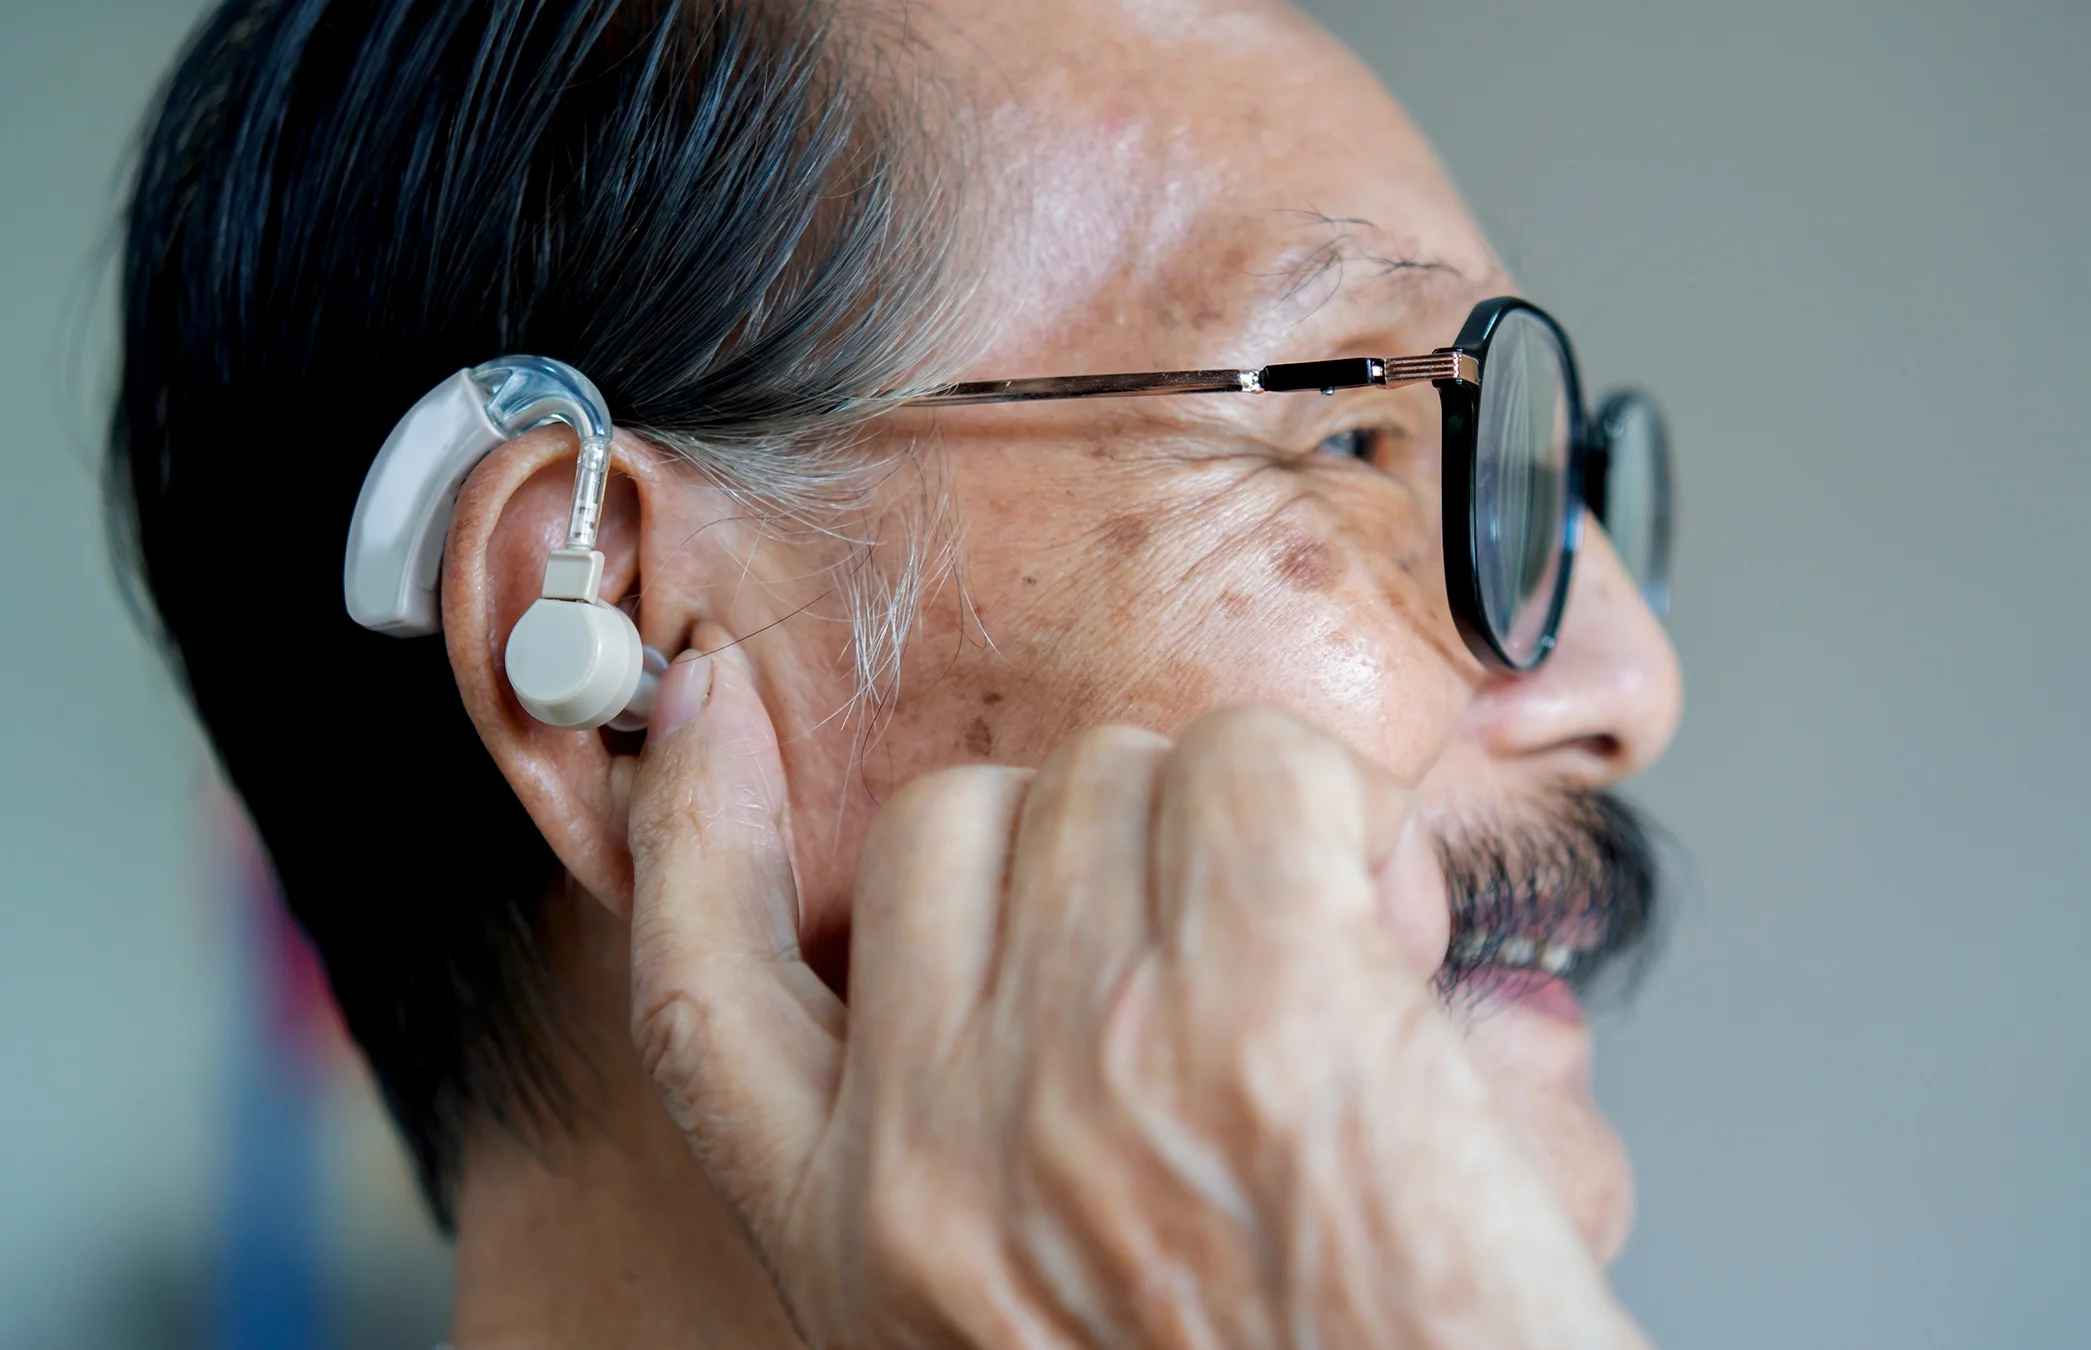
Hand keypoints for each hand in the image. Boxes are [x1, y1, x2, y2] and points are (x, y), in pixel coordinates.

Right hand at [625, 650, 1642, 1348]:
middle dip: (1095, 848)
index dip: (696, 838)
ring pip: (1112, 773)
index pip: (704, 1001)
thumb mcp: (1038, 1323)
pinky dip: (1342, 807)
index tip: (709, 726)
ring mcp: (1090, 1061)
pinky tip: (1395, 924)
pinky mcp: (1267, 994)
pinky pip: (1258, 765)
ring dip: (1233, 829)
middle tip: (1224, 958)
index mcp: (868, 1247)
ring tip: (1338, 968)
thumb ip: (990, 1150)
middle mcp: (946, 1149)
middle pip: (951, 825)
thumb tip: (1062, 937)